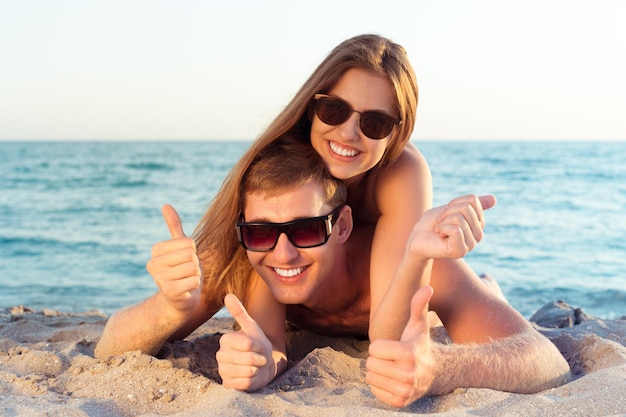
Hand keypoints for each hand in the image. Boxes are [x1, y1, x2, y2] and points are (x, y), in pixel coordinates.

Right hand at [146, 204, 202, 313]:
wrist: (180, 300)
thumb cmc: (183, 270)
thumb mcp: (180, 247)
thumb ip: (174, 226)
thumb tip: (166, 205)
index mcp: (156, 250)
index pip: (188, 242)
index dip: (193, 252)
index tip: (184, 260)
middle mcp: (153, 264)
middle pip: (190, 255)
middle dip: (195, 264)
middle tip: (187, 272)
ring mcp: (158, 279)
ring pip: (193, 268)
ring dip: (195, 276)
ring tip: (186, 280)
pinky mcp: (168, 292)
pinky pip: (193, 281)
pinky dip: (195, 285)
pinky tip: (186, 290)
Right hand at [217, 294, 274, 391]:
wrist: (263, 364)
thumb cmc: (258, 344)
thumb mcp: (252, 327)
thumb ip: (240, 312)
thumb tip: (228, 295)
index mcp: (225, 340)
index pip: (248, 344)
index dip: (259, 346)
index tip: (259, 346)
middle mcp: (220, 355)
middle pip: (248, 359)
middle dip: (260, 358)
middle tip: (259, 357)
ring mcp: (223, 371)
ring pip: (248, 371)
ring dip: (257, 369)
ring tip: (255, 366)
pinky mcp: (228, 385)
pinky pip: (245, 383)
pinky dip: (253, 380)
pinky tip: (251, 376)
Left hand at [366, 286, 434, 406]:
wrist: (435, 373)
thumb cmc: (420, 345)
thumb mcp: (419, 325)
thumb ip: (418, 305)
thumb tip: (428, 286)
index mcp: (408, 354)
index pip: (373, 349)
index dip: (380, 346)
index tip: (393, 346)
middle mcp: (408, 375)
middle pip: (370, 364)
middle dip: (378, 359)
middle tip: (392, 358)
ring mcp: (404, 391)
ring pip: (370, 377)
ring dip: (378, 372)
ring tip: (393, 368)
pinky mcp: (400, 402)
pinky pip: (374, 390)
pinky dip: (380, 385)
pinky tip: (393, 379)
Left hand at [408, 194, 495, 259]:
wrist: (417, 238)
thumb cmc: (433, 223)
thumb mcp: (451, 209)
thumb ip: (471, 204)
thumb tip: (495, 199)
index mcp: (478, 223)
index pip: (472, 200)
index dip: (454, 203)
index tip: (446, 214)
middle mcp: (478, 235)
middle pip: (466, 208)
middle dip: (447, 212)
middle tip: (440, 223)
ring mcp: (471, 244)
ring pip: (459, 218)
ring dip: (443, 221)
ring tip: (439, 231)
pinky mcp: (461, 251)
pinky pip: (455, 229)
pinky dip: (443, 228)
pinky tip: (440, 237)